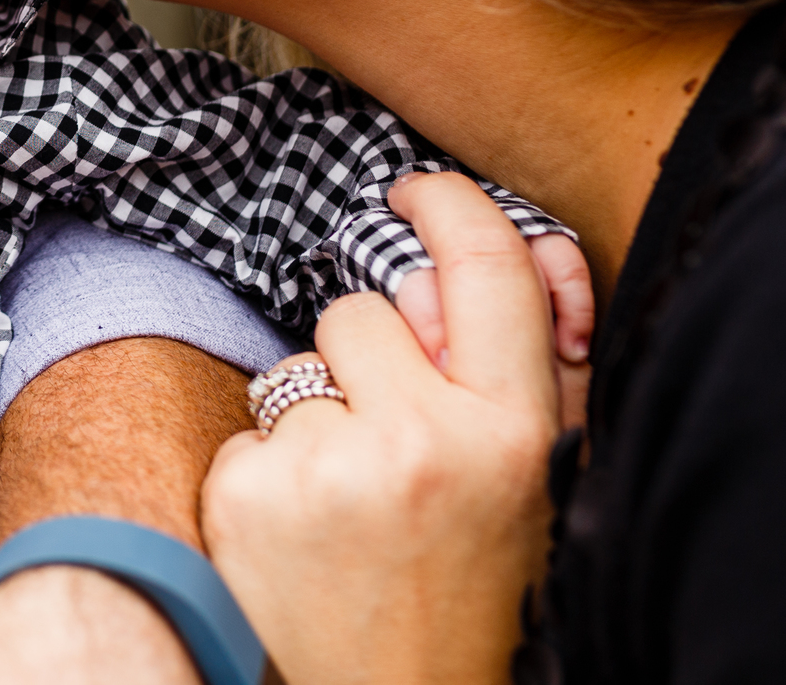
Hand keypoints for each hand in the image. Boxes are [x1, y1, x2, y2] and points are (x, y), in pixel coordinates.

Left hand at [203, 172, 559, 684]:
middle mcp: (423, 443)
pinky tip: (302, 541)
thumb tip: (496, 254)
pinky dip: (265, 476)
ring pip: (295, 369)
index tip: (418, 190)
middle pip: (361, 311)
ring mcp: (328, 469)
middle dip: (365, 357)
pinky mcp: (248, 497)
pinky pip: (248, 433)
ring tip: (351, 510)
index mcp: (514, 434)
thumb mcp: (537, 485)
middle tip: (392, 450)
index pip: (488, 269)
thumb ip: (529, 370)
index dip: (451, 207)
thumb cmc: (477, 595)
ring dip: (314, 419)